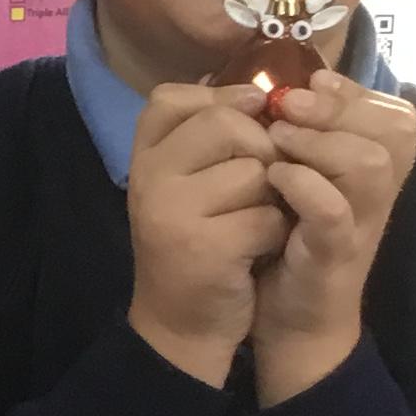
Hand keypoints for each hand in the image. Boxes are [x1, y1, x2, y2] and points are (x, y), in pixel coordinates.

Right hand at [125, 83, 288, 385]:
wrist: (180, 325)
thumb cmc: (194, 244)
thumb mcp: (184, 184)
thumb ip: (206, 137)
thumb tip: (258, 90)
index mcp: (141, 158)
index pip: (172, 98)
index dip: (222, 99)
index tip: (250, 117)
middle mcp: (148, 179)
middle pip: (227, 125)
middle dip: (262, 150)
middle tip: (260, 184)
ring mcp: (171, 212)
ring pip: (256, 171)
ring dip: (271, 198)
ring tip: (253, 222)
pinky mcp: (205, 247)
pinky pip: (267, 216)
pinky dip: (273, 235)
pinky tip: (255, 252)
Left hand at [251, 72, 415, 404]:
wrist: (291, 319)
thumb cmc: (292, 239)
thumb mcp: (304, 179)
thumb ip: (309, 136)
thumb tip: (293, 85)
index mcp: (378, 171)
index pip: (396, 114)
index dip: (354, 92)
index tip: (310, 83)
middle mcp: (379, 195)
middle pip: (394, 131)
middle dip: (338, 107)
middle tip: (288, 104)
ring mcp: (362, 224)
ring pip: (370, 163)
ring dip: (319, 141)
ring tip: (278, 139)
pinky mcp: (335, 254)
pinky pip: (334, 210)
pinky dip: (304, 184)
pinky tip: (274, 177)